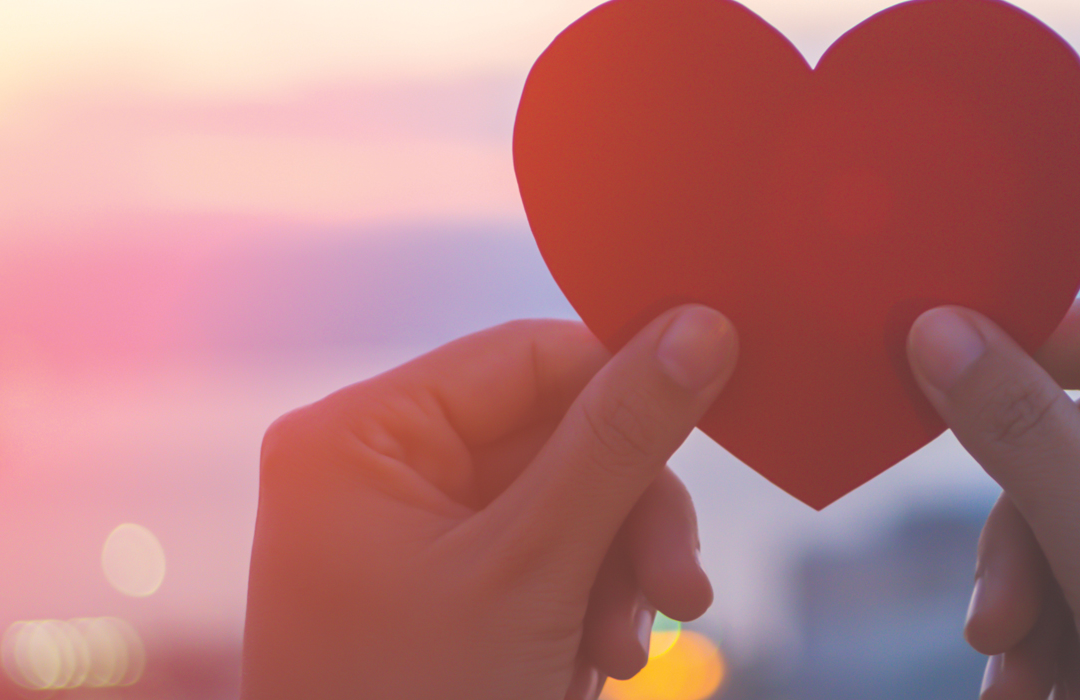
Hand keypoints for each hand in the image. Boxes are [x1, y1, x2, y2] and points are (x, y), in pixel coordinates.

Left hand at [242, 307, 736, 699]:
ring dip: (617, 572)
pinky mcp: (442, 593)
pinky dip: (587, 606)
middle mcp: (372, 472)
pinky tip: (589, 668)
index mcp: (356, 438)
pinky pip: (547, 559)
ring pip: (568, 501)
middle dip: (627, 515)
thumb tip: (703, 324)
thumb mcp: (537, 567)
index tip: (722, 411)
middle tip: (677, 588)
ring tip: (622, 654)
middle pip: (559, 432)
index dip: (630, 384)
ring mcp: (405, 536)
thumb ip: (621, 439)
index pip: (528, 356)